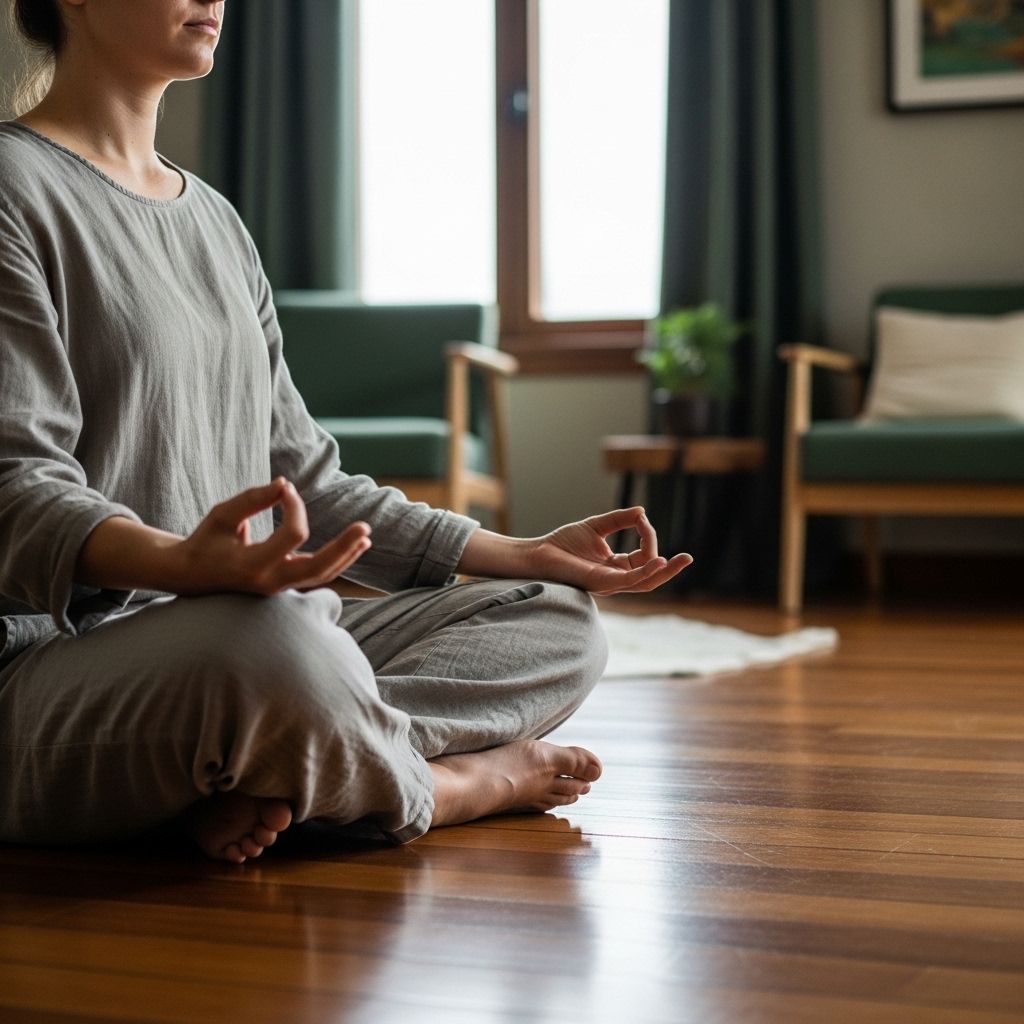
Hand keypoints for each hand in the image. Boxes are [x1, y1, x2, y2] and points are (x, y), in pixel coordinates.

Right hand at [175, 477, 370, 595]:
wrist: (190, 576)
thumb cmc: (206, 541)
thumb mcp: (222, 515)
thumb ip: (253, 499)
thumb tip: (285, 484)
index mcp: (252, 565)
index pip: (293, 535)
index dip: (295, 507)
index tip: (285, 489)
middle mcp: (269, 582)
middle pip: (318, 568)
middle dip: (343, 548)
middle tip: (365, 528)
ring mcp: (278, 588)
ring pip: (321, 576)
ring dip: (346, 556)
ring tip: (365, 537)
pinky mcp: (283, 587)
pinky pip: (315, 576)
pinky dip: (336, 562)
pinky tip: (353, 548)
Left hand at [526, 507, 691, 595]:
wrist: (539, 553)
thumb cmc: (563, 543)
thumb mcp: (597, 526)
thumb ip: (619, 520)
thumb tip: (642, 512)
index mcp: (615, 567)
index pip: (643, 557)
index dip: (648, 537)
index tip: (641, 519)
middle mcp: (615, 578)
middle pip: (651, 578)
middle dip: (671, 570)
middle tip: (688, 558)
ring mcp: (610, 583)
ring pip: (645, 583)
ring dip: (664, 573)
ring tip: (680, 560)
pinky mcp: (602, 583)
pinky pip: (629, 580)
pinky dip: (646, 571)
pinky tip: (658, 561)